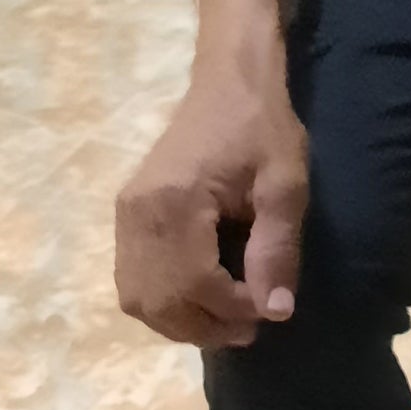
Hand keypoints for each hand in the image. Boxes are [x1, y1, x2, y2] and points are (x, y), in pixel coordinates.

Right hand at [115, 55, 308, 349]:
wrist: (227, 81)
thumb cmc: (262, 127)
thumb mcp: (285, 184)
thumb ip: (278, 248)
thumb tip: (275, 313)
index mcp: (175, 202)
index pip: (195, 285)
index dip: (233, 310)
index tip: (269, 309)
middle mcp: (137, 214)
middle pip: (158, 302)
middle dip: (205, 326)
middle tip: (248, 328)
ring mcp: (125, 215)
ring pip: (138, 299)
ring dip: (180, 321)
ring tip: (224, 319)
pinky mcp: (125, 215)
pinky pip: (132, 280)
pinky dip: (162, 302)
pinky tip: (198, 299)